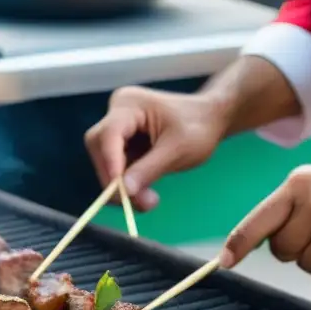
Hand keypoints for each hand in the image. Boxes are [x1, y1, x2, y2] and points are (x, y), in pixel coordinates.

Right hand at [84, 86, 227, 210]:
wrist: (210, 120)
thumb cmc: (199, 127)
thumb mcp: (178, 150)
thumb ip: (149, 169)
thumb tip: (125, 192)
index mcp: (130, 104)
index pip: (109, 134)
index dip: (110, 163)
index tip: (119, 190)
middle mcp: (118, 113)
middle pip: (100, 149)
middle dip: (114, 180)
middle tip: (135, 205)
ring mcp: (118, 128)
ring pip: (105, 162)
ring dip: (122, 187)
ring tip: (149, 202)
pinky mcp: (121, 144)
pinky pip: (115, 168)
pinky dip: (127, 184)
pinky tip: (145, 195)